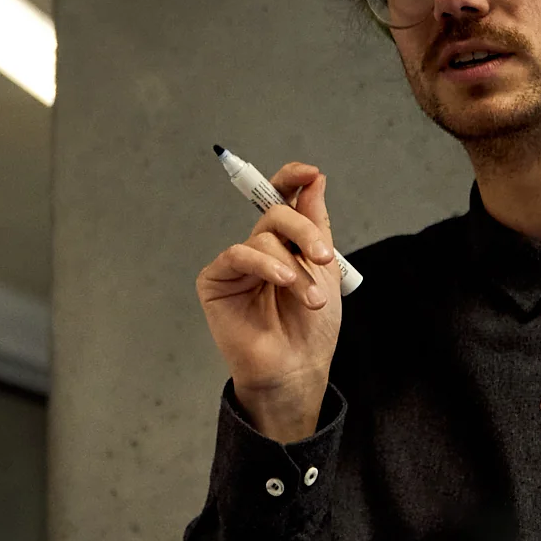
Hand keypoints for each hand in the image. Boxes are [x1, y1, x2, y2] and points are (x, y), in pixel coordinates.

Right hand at [196, 162, 341, 440]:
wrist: (298, 368)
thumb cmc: (311, 327)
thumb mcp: (324, 270)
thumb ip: (316, 223)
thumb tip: (315, 179)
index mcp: (285, 243)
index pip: (282, 199)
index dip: (292, 179)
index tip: (309, 172)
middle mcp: (259, 249)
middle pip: (276, 214)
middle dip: (304, 232)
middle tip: (323, 259)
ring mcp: (236, 264)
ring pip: (263, 238)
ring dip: (292, 267)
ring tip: (308, 298)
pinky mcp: (216, 281)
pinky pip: (237, 255)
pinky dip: (264, 265)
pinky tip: (281, 282)